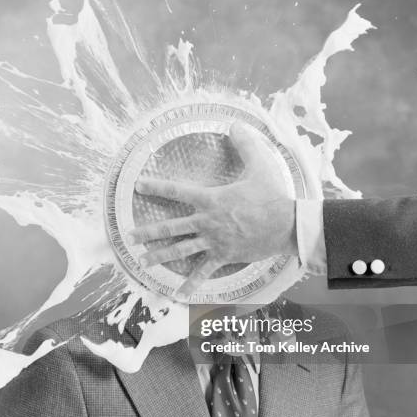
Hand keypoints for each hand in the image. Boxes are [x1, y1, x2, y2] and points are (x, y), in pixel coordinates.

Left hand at [128, 122, 297, 298]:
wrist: (286, 224)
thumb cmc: (272, 194)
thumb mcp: (260, 164)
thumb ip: (245, 143)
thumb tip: (235, 123)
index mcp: (210, 198)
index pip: (176, 190)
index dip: (155, 187)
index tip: (138, 186)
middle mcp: (206, 220)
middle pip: (171, 226)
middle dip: (148, 231)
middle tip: (130, 236)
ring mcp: (213, 240)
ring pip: (180, 249)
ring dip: (159, 255)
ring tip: (142, 262)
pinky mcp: (223, 256)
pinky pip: (203, 271)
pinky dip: (191, 283)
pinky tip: (178, 293)